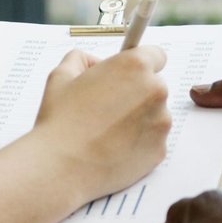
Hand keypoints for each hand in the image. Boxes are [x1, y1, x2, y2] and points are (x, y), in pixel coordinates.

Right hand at [30, 46, 170, 201]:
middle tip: (108, 107)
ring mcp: (161, 122)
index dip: (139, 65)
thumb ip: (81, 59)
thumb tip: (92, 62)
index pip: (156, 55)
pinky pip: (152, 140)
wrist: (62, 167)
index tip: (128, 75)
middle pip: (155, 86)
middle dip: (136, 93)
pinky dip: (138, 143)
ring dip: (138, 119)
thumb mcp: (61, 76)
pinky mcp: (160, 149)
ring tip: (107, 131)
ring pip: (155, 115)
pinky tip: (113, 147)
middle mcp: (155, 91)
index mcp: (135, 66)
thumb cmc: (60, 121)